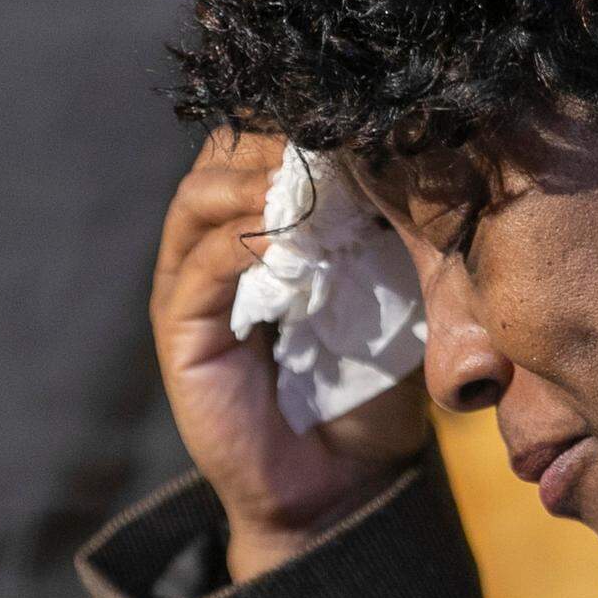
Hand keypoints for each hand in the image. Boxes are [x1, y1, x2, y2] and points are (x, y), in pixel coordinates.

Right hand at [151, 131, 430, 580]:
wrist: (348, 484)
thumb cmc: (376, 385)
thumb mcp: (392, 293)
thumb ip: (389, 232)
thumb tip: (415, 159)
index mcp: (266, 233)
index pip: (260, 146)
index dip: (297, 123)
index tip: (351, 113)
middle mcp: (219, 250)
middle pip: (221, 158)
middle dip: (271, 138)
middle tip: (324, 136)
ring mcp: (192, 290)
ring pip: (200, 200)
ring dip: (252, 181)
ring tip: (303, 177)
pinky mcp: (181, 334)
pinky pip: (198, 268)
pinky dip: (239, 242)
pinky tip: (285, 233)